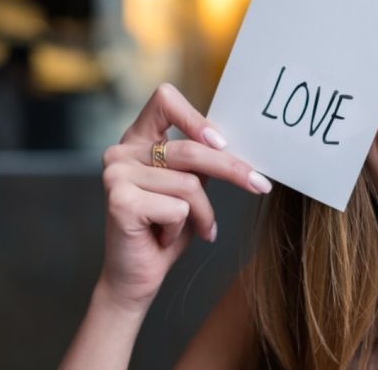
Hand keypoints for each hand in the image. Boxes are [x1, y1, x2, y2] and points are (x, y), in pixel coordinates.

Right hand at [96, 83, 271, 312]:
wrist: (136, 278)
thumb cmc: (166, 230)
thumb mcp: (189, 187)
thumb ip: (200, 161)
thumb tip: (237, 143)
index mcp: (138, 139)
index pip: (165, 99)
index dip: (197, 117)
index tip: (223, 142)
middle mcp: (121, 151)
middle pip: (191, 149)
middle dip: (232, 169)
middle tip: (260, 185)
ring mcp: (116, 174)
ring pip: (190, 184)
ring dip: (204, 214)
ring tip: (199, 229)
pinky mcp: (120, 200)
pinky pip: (178, 208)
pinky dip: (185, 227)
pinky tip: (164, 239)